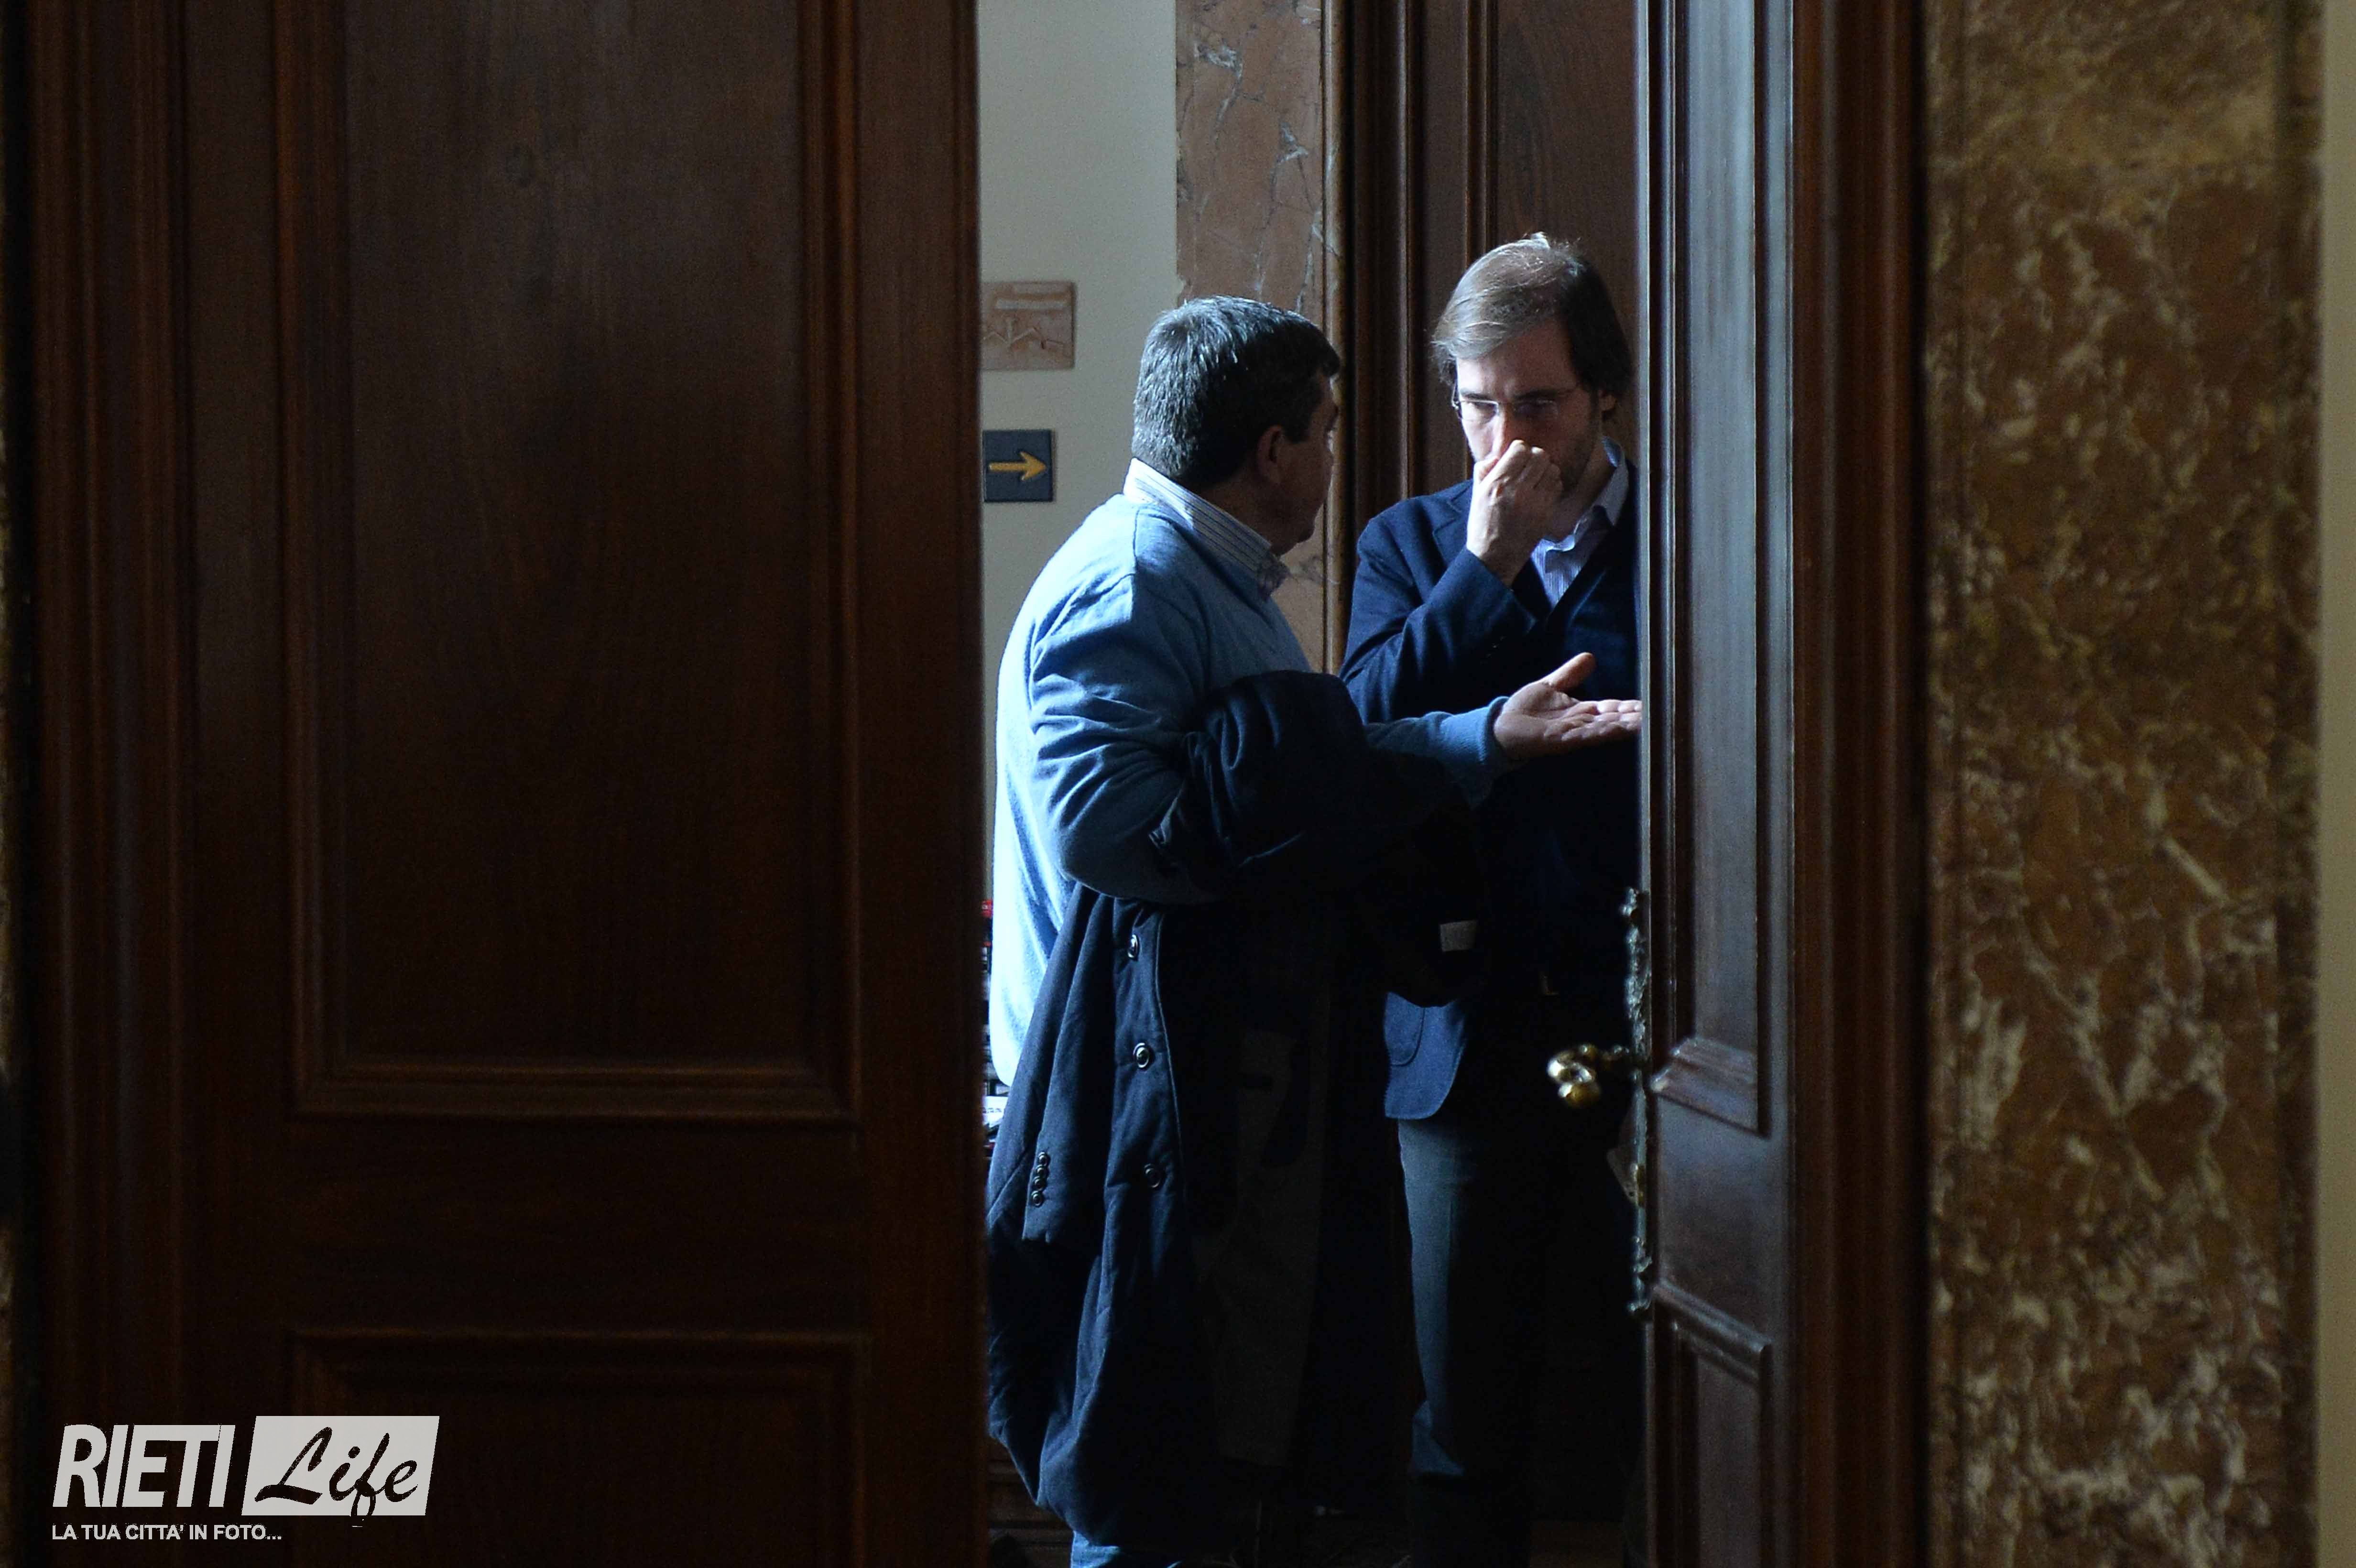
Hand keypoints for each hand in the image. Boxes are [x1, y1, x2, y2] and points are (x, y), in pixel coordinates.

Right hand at [1465, 439, 1562, 582]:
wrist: (1494, 557)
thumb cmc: (1483, 526)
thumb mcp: (1476, 495)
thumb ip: (1484, 471)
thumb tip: (1497, 455)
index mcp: (1497, 483)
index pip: (1520, 449)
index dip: (1519, 449)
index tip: (1517, 457)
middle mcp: (1518, 489)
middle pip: (1539, 455)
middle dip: (1534, 457)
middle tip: (1528, 466)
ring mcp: (1535, 501)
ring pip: (1552, 469)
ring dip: (1545, 470)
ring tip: (1536, 478)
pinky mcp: (1546, 512)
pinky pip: (1557, 486)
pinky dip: (1551, 484)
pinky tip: (1542, 490)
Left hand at [1491, 653, 1643, 760]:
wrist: (1498, 726)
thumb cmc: (1523, 710)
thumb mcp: (1550, 685)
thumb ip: (1570, 674)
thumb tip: (1590, 656)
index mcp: (1582, 711)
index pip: (1613, 707)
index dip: (1632, 705)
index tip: (1655, 701)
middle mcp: (1582, 723)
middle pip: (1615, 719)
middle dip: (1637, 717)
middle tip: (1664, 714)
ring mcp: (1572, 733)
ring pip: (1606, 729)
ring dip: (1626, 726)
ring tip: (1649, 723)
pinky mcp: (1560, 739)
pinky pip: (1585, 735)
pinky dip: (1603, 732)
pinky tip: (1618, 729)